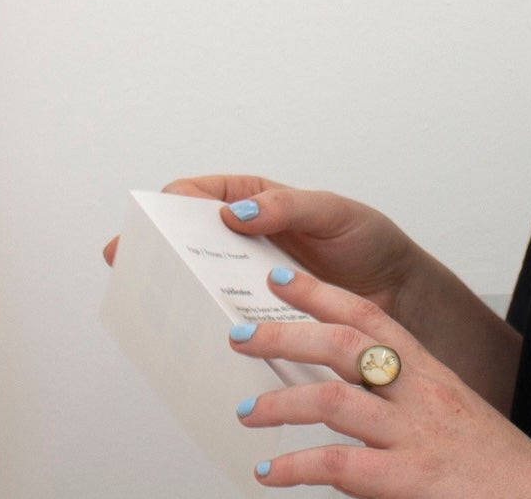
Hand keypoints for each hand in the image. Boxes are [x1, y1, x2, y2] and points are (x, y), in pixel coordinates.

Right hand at [102, 175, 420, 316]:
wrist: (401, 295)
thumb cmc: (369, 242)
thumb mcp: (333, 212)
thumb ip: (288, 207)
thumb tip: (237, 211)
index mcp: (256, 199)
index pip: (200, 194)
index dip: (168, 204)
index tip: (152, 222)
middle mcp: (246, 238)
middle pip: (188, 239)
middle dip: (156, 249)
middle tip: (130, 265)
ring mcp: (251, 278)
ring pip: (202, 280)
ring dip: (178, 289)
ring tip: (154, 302)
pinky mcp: (263, 315)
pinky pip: (227, 316)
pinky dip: (208, 323)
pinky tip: (195, 336)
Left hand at [229, 268, 530, 497]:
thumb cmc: (500, 473)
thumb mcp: (452, 424)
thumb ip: (407, 405)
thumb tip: (357, 401)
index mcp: (431, 376)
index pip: (372, 317)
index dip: (323, 293)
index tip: (283, 277)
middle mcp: (422, 396)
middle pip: (345, 344)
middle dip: (286, 333)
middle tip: (241, 333)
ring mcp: (416, 436)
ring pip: (333, 400)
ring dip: (279, 401)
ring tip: (244, 410)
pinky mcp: (411, 479)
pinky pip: (340, 465)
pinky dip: (297, 467)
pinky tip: (271, 474)